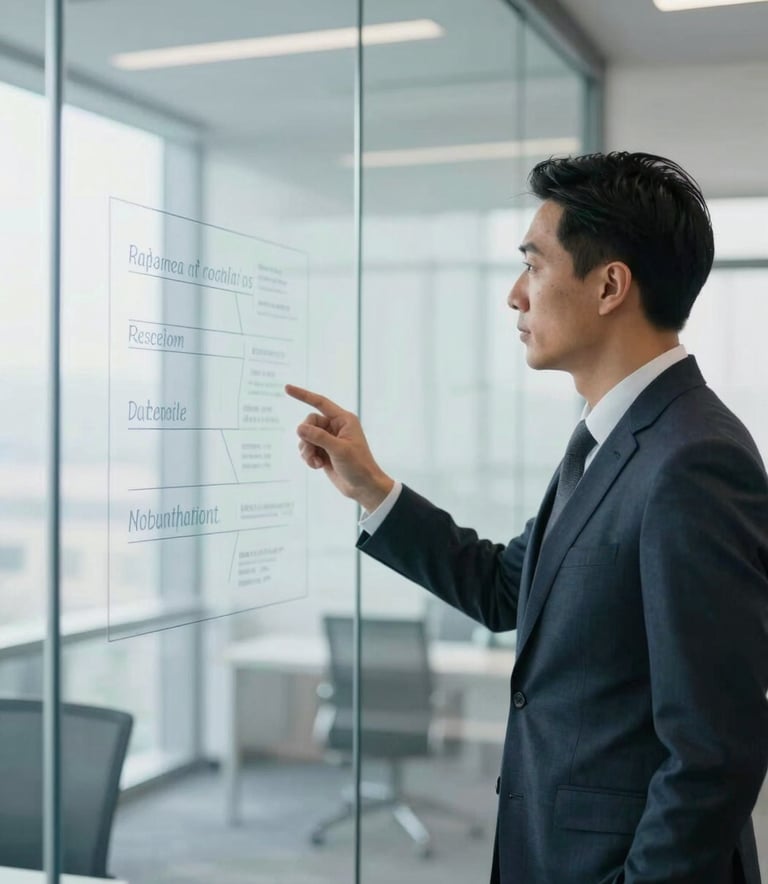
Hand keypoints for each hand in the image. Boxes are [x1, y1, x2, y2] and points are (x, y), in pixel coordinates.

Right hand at [285, 384, 393, 511]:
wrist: (363, 487)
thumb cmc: (358, 466)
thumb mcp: (339, 450)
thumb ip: (319, 437)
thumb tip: (299, 428)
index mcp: (344, 420)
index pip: (320, 402)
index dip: (303, 395)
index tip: (287, 388)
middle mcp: (335, 427)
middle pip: (309, 423)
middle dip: (306, 437)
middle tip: (311, 451)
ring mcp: (328, 440)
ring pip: (305, 437)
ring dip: (306, 450)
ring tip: (316, 462)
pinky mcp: (323, 452)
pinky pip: (307, 449)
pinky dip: (308, 457)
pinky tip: (317, 466)